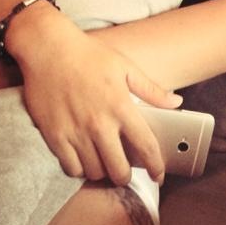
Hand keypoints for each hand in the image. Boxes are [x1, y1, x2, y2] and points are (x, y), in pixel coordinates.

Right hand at [12, 8, 181, 185]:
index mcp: (120, 106)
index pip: (145, 146)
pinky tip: (83, 159)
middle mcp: (99, 123)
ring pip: (94, 172)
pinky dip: (79, 169)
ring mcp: (75, 132)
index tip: (159, 175)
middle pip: (119, 170)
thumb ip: (151, 89)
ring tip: (104, 164)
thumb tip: (176, 102)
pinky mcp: (54, 135)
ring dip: (102, 172)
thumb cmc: (89, 55)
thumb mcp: (125, 67)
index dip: (156, 166)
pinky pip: (70, 167)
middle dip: (126, 176)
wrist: (49, 49)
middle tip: (126, 172)